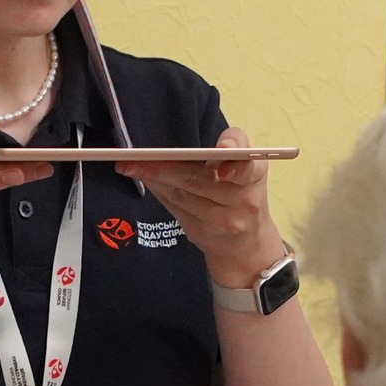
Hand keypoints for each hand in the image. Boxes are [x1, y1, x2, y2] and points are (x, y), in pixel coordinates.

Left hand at [117, 128, 285, 289]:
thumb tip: (190, 141)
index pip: (246, 165)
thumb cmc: (242, 191)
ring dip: (154, 178)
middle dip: (166, 168)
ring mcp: (222, 221)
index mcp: (255, 175)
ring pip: (181, 195)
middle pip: (200, 180)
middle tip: (135, 157)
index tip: (223, 150)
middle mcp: (242, 200)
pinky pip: (174, 207)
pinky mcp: (202, 233)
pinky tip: (144, 179)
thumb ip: (232, 147)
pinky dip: (158, 191)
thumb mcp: (248, 166)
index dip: (234, 155)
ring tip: (130, 166)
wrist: (245, 244)